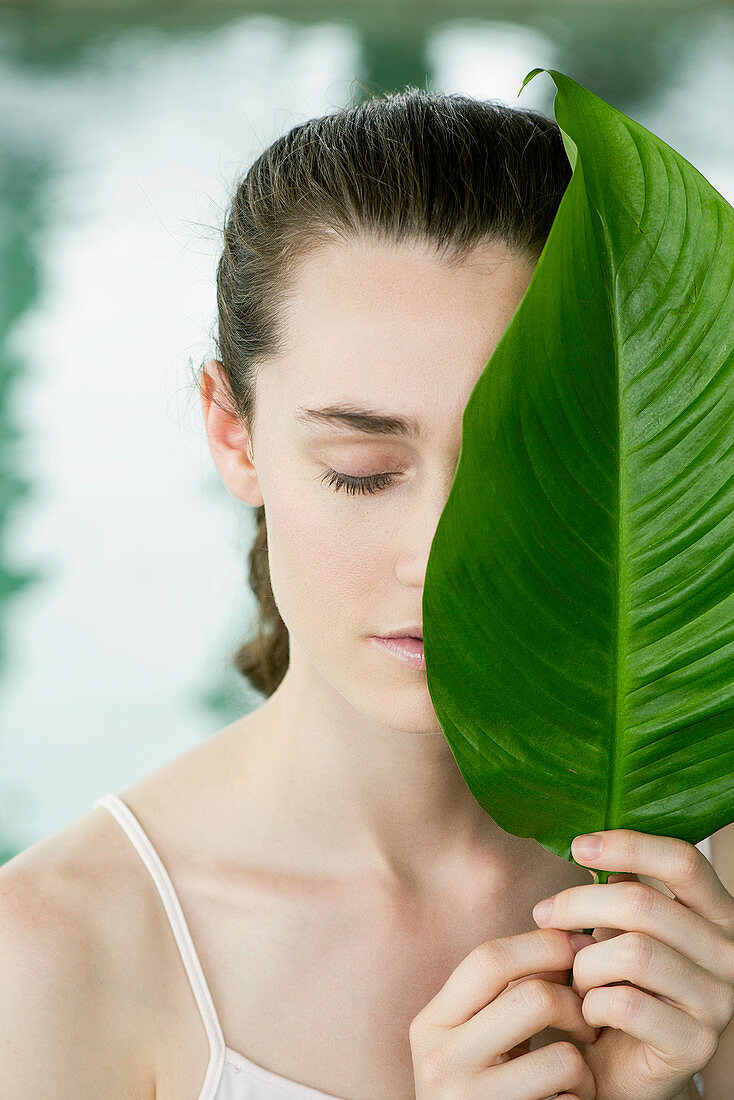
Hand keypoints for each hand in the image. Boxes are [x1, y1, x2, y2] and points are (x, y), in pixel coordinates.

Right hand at [409, 927, 599, 1097]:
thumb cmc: (482, 1085)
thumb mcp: (474, 1036)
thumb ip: (502, 992)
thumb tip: (571, 937)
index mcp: (430, 1024)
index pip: (489, 959)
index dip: (541, 944)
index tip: (576, 948)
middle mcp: (440, 1062)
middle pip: (532, 999)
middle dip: (575, 1004)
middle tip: (586, 1019)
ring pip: (563, 1057)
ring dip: (584, 1066)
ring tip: (575, 1075)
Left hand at [532, 828, 733, 1099]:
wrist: (624, 1070)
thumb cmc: (619, 985)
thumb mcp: (620, 928)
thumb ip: (619, 890)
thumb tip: (589, 846)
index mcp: (717, 914)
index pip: (683, 861)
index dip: (629, 846)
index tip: (578, 845)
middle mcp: (730, 954)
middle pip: (643, 904)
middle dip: (579, 904)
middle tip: (544, 915)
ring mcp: (719, 1002)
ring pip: (632, 952)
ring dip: (585, 962)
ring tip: (575, 977)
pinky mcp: (696, 1045)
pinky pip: (626, 1003)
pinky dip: (592, 1004)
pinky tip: (588, 1013)